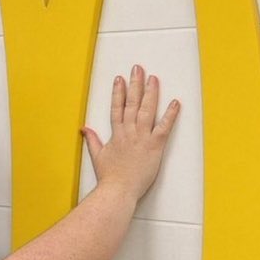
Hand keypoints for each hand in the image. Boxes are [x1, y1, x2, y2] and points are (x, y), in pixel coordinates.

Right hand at [81, 65, 179, 202]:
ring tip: (153, 78)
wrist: (117, 191)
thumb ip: (92, 141)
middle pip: (132, 103)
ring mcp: (142, 138)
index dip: (118, 92)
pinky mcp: (154, 146)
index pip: (117, 108)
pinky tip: (175, 102)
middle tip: (138, 68)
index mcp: (116, 134)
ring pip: (147, 110)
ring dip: (151, 92)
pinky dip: (170, 114)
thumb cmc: (109, 178)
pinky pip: (164, 127)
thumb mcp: (97, 157)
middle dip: (135, 84)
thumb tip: (84, 129)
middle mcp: (129, 132)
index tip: (119, 79)